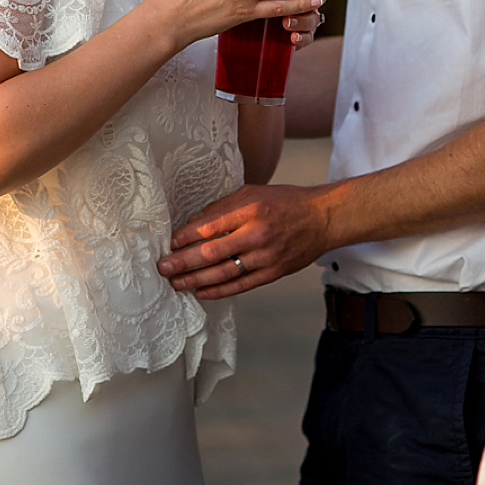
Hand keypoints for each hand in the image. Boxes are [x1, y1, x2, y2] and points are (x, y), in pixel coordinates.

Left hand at [158, 184, 332, 297]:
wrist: (321, 219)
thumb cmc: (285, 202)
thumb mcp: (252, 193)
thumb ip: (223, 208)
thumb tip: (195, 223)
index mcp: (249, 210)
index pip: (209, 226)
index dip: (186, 237)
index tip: (170, 243)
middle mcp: (256, 234)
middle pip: (212, 253)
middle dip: (183, 262)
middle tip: (163, 267)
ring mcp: (265, 257)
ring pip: (223, 273)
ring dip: (196, 280)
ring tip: (176, 283)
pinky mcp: (272, 273)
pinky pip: (240, 286)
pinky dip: (219, 291)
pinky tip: (201, 292)